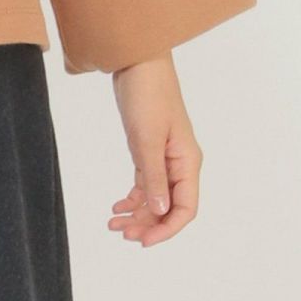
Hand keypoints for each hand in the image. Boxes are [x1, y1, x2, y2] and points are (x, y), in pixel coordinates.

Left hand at [108, 52, 201, 247]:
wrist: (136, 59)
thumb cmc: (146, 94)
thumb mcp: (147, 137)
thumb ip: (154, 175)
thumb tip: (161, 211)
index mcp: (187, 161)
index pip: (185, 208)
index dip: (167, 229)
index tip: (143, 241)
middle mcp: (180, 162)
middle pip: (169, 206)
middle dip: (147, 223)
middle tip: (120, 233)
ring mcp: (165, 155)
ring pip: (155, 195)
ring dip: (137, 212)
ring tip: (113, 223)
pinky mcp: (149, 146)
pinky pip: (146, 180)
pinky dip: (134, 195)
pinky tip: (118, 205)